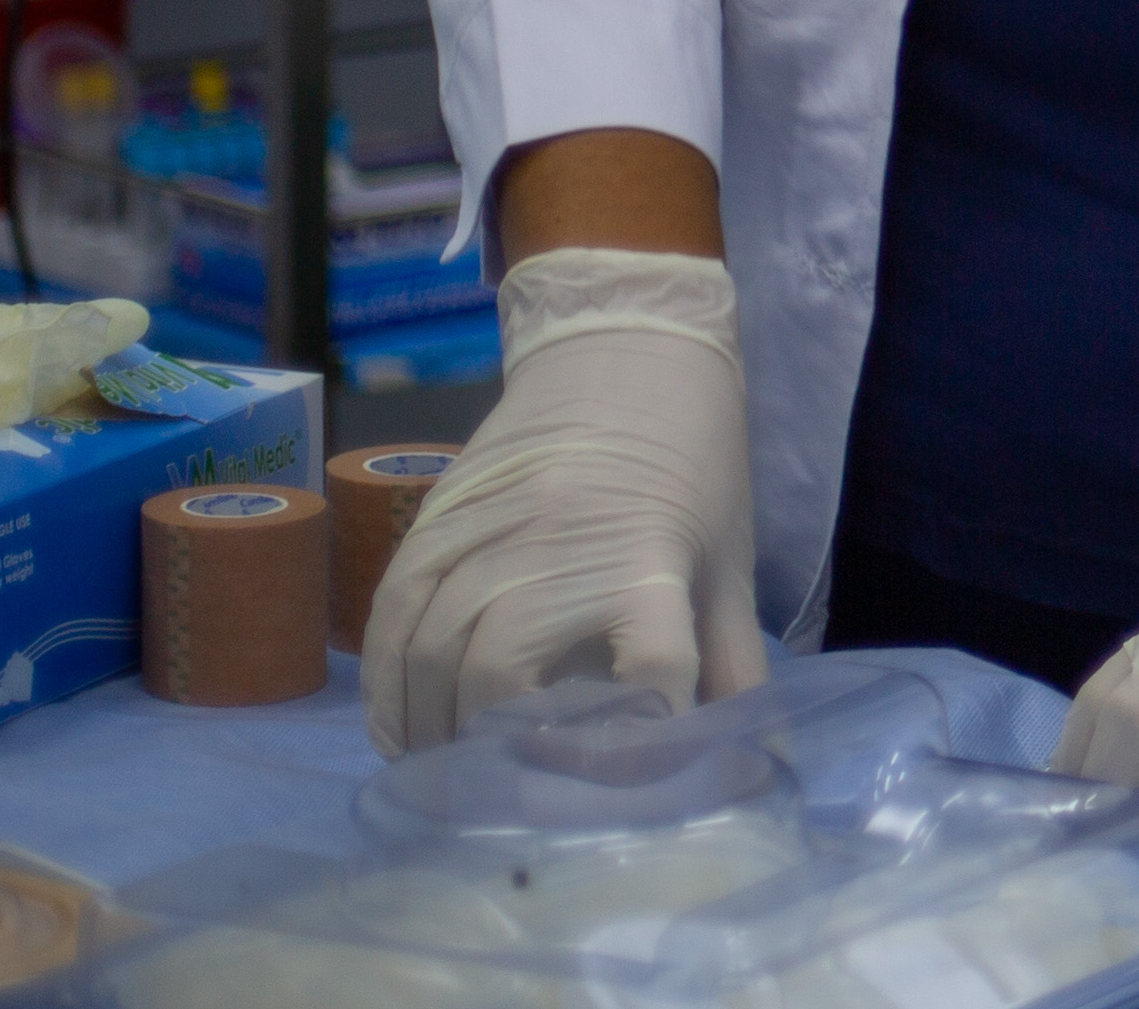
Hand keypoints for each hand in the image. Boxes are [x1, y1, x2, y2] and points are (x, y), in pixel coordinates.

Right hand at [365, 249, 765, 749]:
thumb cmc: (693, 459)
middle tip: (507, 790)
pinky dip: (384, 686)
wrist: (627, 347)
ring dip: (431, 729)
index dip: (645, 739)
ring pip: (428, 655)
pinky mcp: (432, 520)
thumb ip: (731, 665)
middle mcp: (559, 545)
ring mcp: (485, 529)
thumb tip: (753, 760)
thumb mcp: (727, 559)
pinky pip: (387, 618)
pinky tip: (400, 729)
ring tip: (449, 773)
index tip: (631, 783)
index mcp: (650, 559)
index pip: (654, 666)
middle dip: (499, 749)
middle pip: (501, 675)